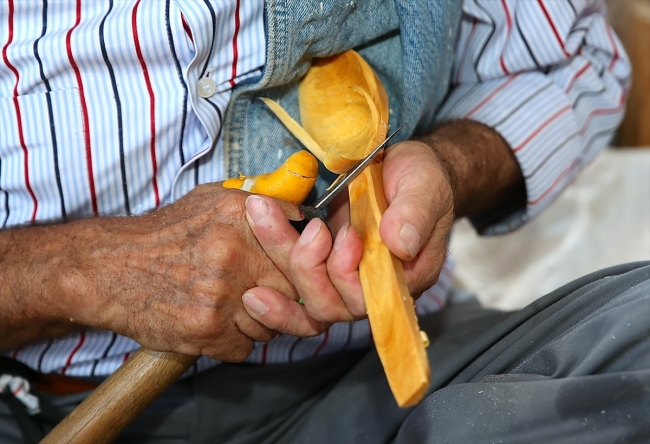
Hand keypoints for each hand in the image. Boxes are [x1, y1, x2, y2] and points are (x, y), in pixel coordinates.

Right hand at [58, 184, 297, 360]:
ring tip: (230, 305)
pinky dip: (234, 341)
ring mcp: (220, 295)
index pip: (303, 243)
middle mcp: (233, 253)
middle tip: (265, 291)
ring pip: (273, 323)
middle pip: (295, 287)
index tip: (295, 266)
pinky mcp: (206, 330)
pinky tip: (214, 323)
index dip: (303, 260)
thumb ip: (259, 204)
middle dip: (286, 294)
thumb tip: (300, 217)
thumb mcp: (210, 200)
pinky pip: (245, 346)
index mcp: (240, 216)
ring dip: (259, 320)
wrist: (108, 268)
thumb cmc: (164, 235)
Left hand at [242, 141, 454, 333]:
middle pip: (329, 305)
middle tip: (308, 226)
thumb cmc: (421, 179)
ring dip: (278, 258)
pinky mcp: (319, 265)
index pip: (368, 300)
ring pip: (303, 295)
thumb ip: (415, 213)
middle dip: (307, 267)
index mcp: (403, 278)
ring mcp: (341, 279)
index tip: (347, 233)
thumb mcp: (426, 186)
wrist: (401, 168)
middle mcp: (369, 288)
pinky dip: (270, 282)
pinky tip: (247, 275)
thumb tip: (399, 243)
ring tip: (260, 215)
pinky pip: (291, 287)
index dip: (348, 274)